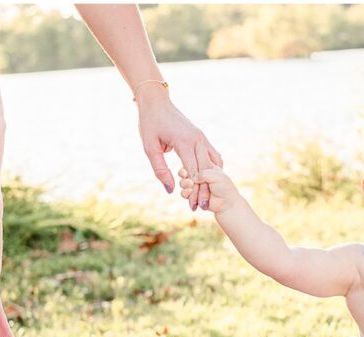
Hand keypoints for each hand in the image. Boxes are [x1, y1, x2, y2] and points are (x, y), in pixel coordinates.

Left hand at [136, 89, 221, 210]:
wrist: (156, 102)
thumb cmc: (150, 124)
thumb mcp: (150, 148)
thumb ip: (160, 170)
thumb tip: (170, 190)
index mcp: (185, 142)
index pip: (194, 172)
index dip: (195, 191)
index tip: (194, 206)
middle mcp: (197, 139)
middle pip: (206, 171)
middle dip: (204, 190)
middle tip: (202, 208)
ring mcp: (201, 137)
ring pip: (213, 163)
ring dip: (210, 180)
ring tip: (207, 197)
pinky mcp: (201, 136)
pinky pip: (212, 154)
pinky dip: (213, 168)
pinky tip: (211, 181)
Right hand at [178, 166, 240, 213]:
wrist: (226, 204)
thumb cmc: (224, 188)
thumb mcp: (215, 176)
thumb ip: (202, 173)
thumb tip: (191, 177)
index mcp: (205, 167)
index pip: (193, 161)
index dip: (189, 164)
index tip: (188, 168)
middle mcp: (199, 176)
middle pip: (185, 172)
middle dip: (184, 174)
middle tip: (186, 176)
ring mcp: (195, 185)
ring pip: (183, 182)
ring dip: (185, 184)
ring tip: (190, 186)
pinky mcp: (192, 195)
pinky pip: (184, 193)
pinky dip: (185, 193)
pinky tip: (190, 192)